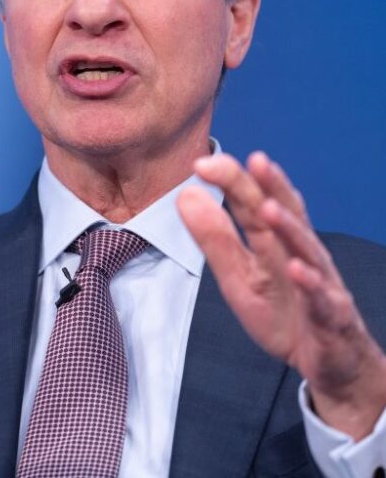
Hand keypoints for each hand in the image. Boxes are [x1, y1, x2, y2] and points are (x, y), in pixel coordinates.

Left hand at [177, 151, 385, 439]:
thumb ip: (215, 238)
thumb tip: (187, 194)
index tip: (203, 163)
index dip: (233, 181)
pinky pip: (322, 298)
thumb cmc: (282, 310)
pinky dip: (311, 283)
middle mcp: (298, 251)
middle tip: (254, 160)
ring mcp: (318, 281)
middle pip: (285, 213)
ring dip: (288, 227)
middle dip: (271, 186)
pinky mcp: (331, 314)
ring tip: (268, 207)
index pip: (253, 202)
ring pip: (306, 249)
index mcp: (273, 240)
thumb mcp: (239, 275)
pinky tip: (298, 270)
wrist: (325, 359)